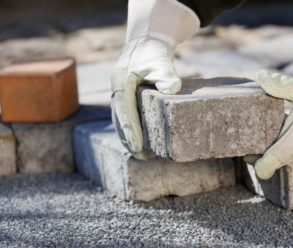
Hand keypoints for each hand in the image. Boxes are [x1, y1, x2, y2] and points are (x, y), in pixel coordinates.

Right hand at [111, 37, 181, 159]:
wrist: (146, 42)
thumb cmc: (154, 52)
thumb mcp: (160, 60)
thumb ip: (166, 73)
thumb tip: (172, 89)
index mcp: (121, 80)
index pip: (124, 109)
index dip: (130, 129)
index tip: (138, 146)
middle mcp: (117, 90)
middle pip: (119, 119)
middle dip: (129, 139)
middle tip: (142, 157)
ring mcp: (119, 94)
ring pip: (120, 121)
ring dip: (129, 139)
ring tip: (143, 156)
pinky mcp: (126, 98)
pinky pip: (125, 118)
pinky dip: (131, 131)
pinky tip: (140, 144)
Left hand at [252, 46, 292, 179]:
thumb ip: (280, 85)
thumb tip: (261, 78)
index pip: (285, 151)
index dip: (268, 162)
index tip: (257, 169)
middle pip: (287, 158)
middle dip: (267, 160)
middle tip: (250, 157)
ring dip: (279, 155)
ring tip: (260, 153)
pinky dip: (292, 151)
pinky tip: (280, 146)